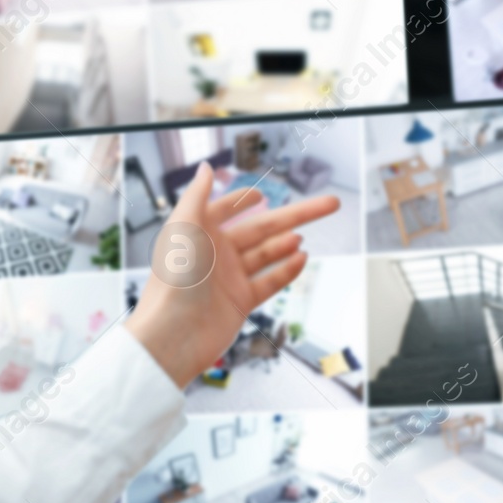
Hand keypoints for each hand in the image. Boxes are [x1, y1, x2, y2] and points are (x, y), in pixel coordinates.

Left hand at [125, 162, 335, 389]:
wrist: (173, 335)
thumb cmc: (174, 279)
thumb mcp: (184, 226)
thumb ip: (197, 195)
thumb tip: (205, 168)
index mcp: (200, 232)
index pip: (224, 209)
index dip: (241, 200)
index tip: (260, 194)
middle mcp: (216, 253)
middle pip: (262, 228)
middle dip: (294, 215)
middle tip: (329, 203)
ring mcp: (230, 278)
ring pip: (267, 254)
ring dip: (286, 243)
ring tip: (301, 236)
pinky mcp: (240, 302)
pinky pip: (270, 281)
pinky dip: (287, 270)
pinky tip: (302, 258)